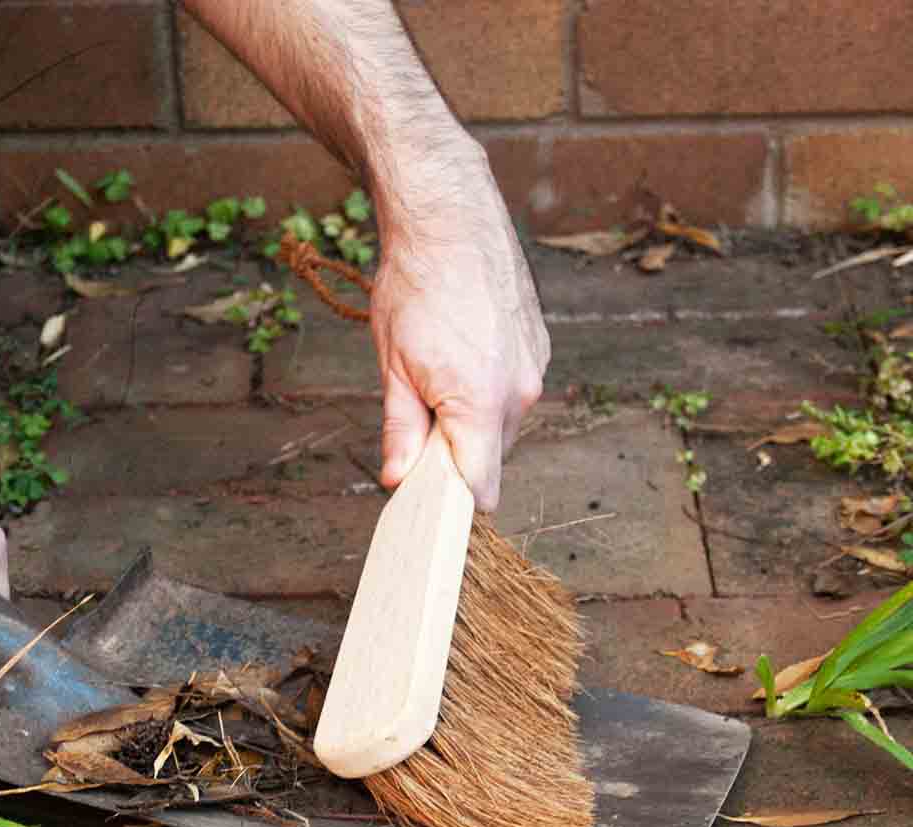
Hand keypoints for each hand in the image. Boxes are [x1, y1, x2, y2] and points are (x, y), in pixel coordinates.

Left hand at [370, 153, 548, 510]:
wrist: (451, 216)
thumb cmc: (415, 286)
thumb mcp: (393, 366)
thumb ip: (400, 431)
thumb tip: (397, 479)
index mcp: (480, 405)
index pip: (482, 487)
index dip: (455, 502)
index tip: (431, 503)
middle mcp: (519, 394)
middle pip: (490, 457)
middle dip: (456, 454)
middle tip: (416, 422)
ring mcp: (535, 369)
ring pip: (502, 424)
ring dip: (471, 419)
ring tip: (437, 375)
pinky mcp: (540, 348)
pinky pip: (514, 391)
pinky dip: (488, 390)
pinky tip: (461, 354)